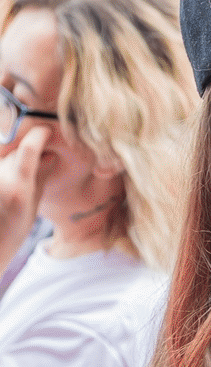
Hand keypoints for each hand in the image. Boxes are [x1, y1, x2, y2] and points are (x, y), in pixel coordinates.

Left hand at [0, 126, 48, 266]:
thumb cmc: (10, 234)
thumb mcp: (32, 208)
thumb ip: (40, 178)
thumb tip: (49, 155)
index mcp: (18, 189)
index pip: (28, 149)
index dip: (39, 135)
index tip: (45, 131)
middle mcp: (0, 180)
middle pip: (12, 150)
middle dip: (24, 149)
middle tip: (37, 155)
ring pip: (3, 156)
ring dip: (11, 159)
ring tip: (17, 178)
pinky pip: (2, 165)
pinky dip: (6, 168)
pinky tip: (9, 183)